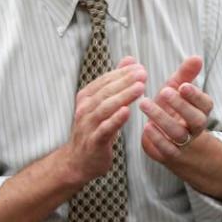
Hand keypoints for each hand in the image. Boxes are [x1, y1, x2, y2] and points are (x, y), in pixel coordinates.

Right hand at [67, 56, 146, 183]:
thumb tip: (130, 60)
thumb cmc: (95, 129)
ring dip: (123, 97)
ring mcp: (87, 125)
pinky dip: (115, 120)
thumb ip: (116, 82)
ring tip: (140, 88)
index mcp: (87, 98)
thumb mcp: (104, 104)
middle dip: (125, 81)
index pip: (105, 81)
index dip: (121, 73)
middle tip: (143, 74)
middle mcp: (85, 109)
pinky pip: (104, 129)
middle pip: (106, 92)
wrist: (78, 161)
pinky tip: (127, 112)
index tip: (139, 67)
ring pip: (105, 108)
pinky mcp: (93, 142)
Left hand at [139, 56, 213, 167]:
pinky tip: (146, 127)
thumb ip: (186, 74)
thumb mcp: (178, 90)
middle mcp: (195, 127)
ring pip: (179, 133)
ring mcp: (184, 142)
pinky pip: (167, 149)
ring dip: (162, 119)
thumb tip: (197, 57)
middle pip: (196, 119)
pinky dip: (158, 139)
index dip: (195, 96)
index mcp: (201, 111)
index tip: (182, 86)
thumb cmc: (174, 110)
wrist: (171, 142)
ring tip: (144, 104)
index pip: (205, 104)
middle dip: (181, 106)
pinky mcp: (171, 154)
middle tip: (163, 91)